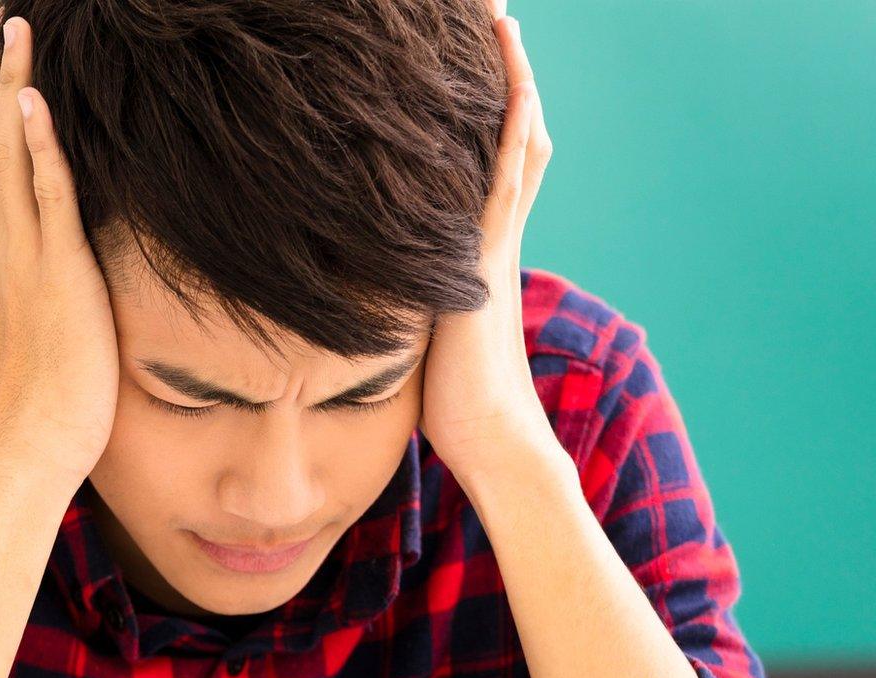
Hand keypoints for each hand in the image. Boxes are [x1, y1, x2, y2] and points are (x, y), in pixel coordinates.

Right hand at [0, 15, 120, 490]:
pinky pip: (47, 194)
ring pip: (7, 153)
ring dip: (11, 86)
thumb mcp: (5, 340)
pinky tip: (36, 105)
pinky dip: (39, 146)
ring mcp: (22, 257)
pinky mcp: (59, 270)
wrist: (33, 444)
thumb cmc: (28, 407)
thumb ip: (1, 306)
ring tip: (16, 31)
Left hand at [416, 6, 558, 482]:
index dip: (489, 106)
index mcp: (478, 247)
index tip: (474, 55)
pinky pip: (506, 179)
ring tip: (503, 20)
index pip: (490, 159)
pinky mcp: (488, 258)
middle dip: (505, 71)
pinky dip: (512, 127)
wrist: (490, 438)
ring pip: (516, 139)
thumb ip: (401, 299)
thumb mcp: (417, 332)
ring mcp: (496, 241)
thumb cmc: (451, 401)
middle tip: (497, 14)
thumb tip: (359, 289)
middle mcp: (494, 233)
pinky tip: (513, 85)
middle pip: (512, 132)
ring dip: (513, 77)